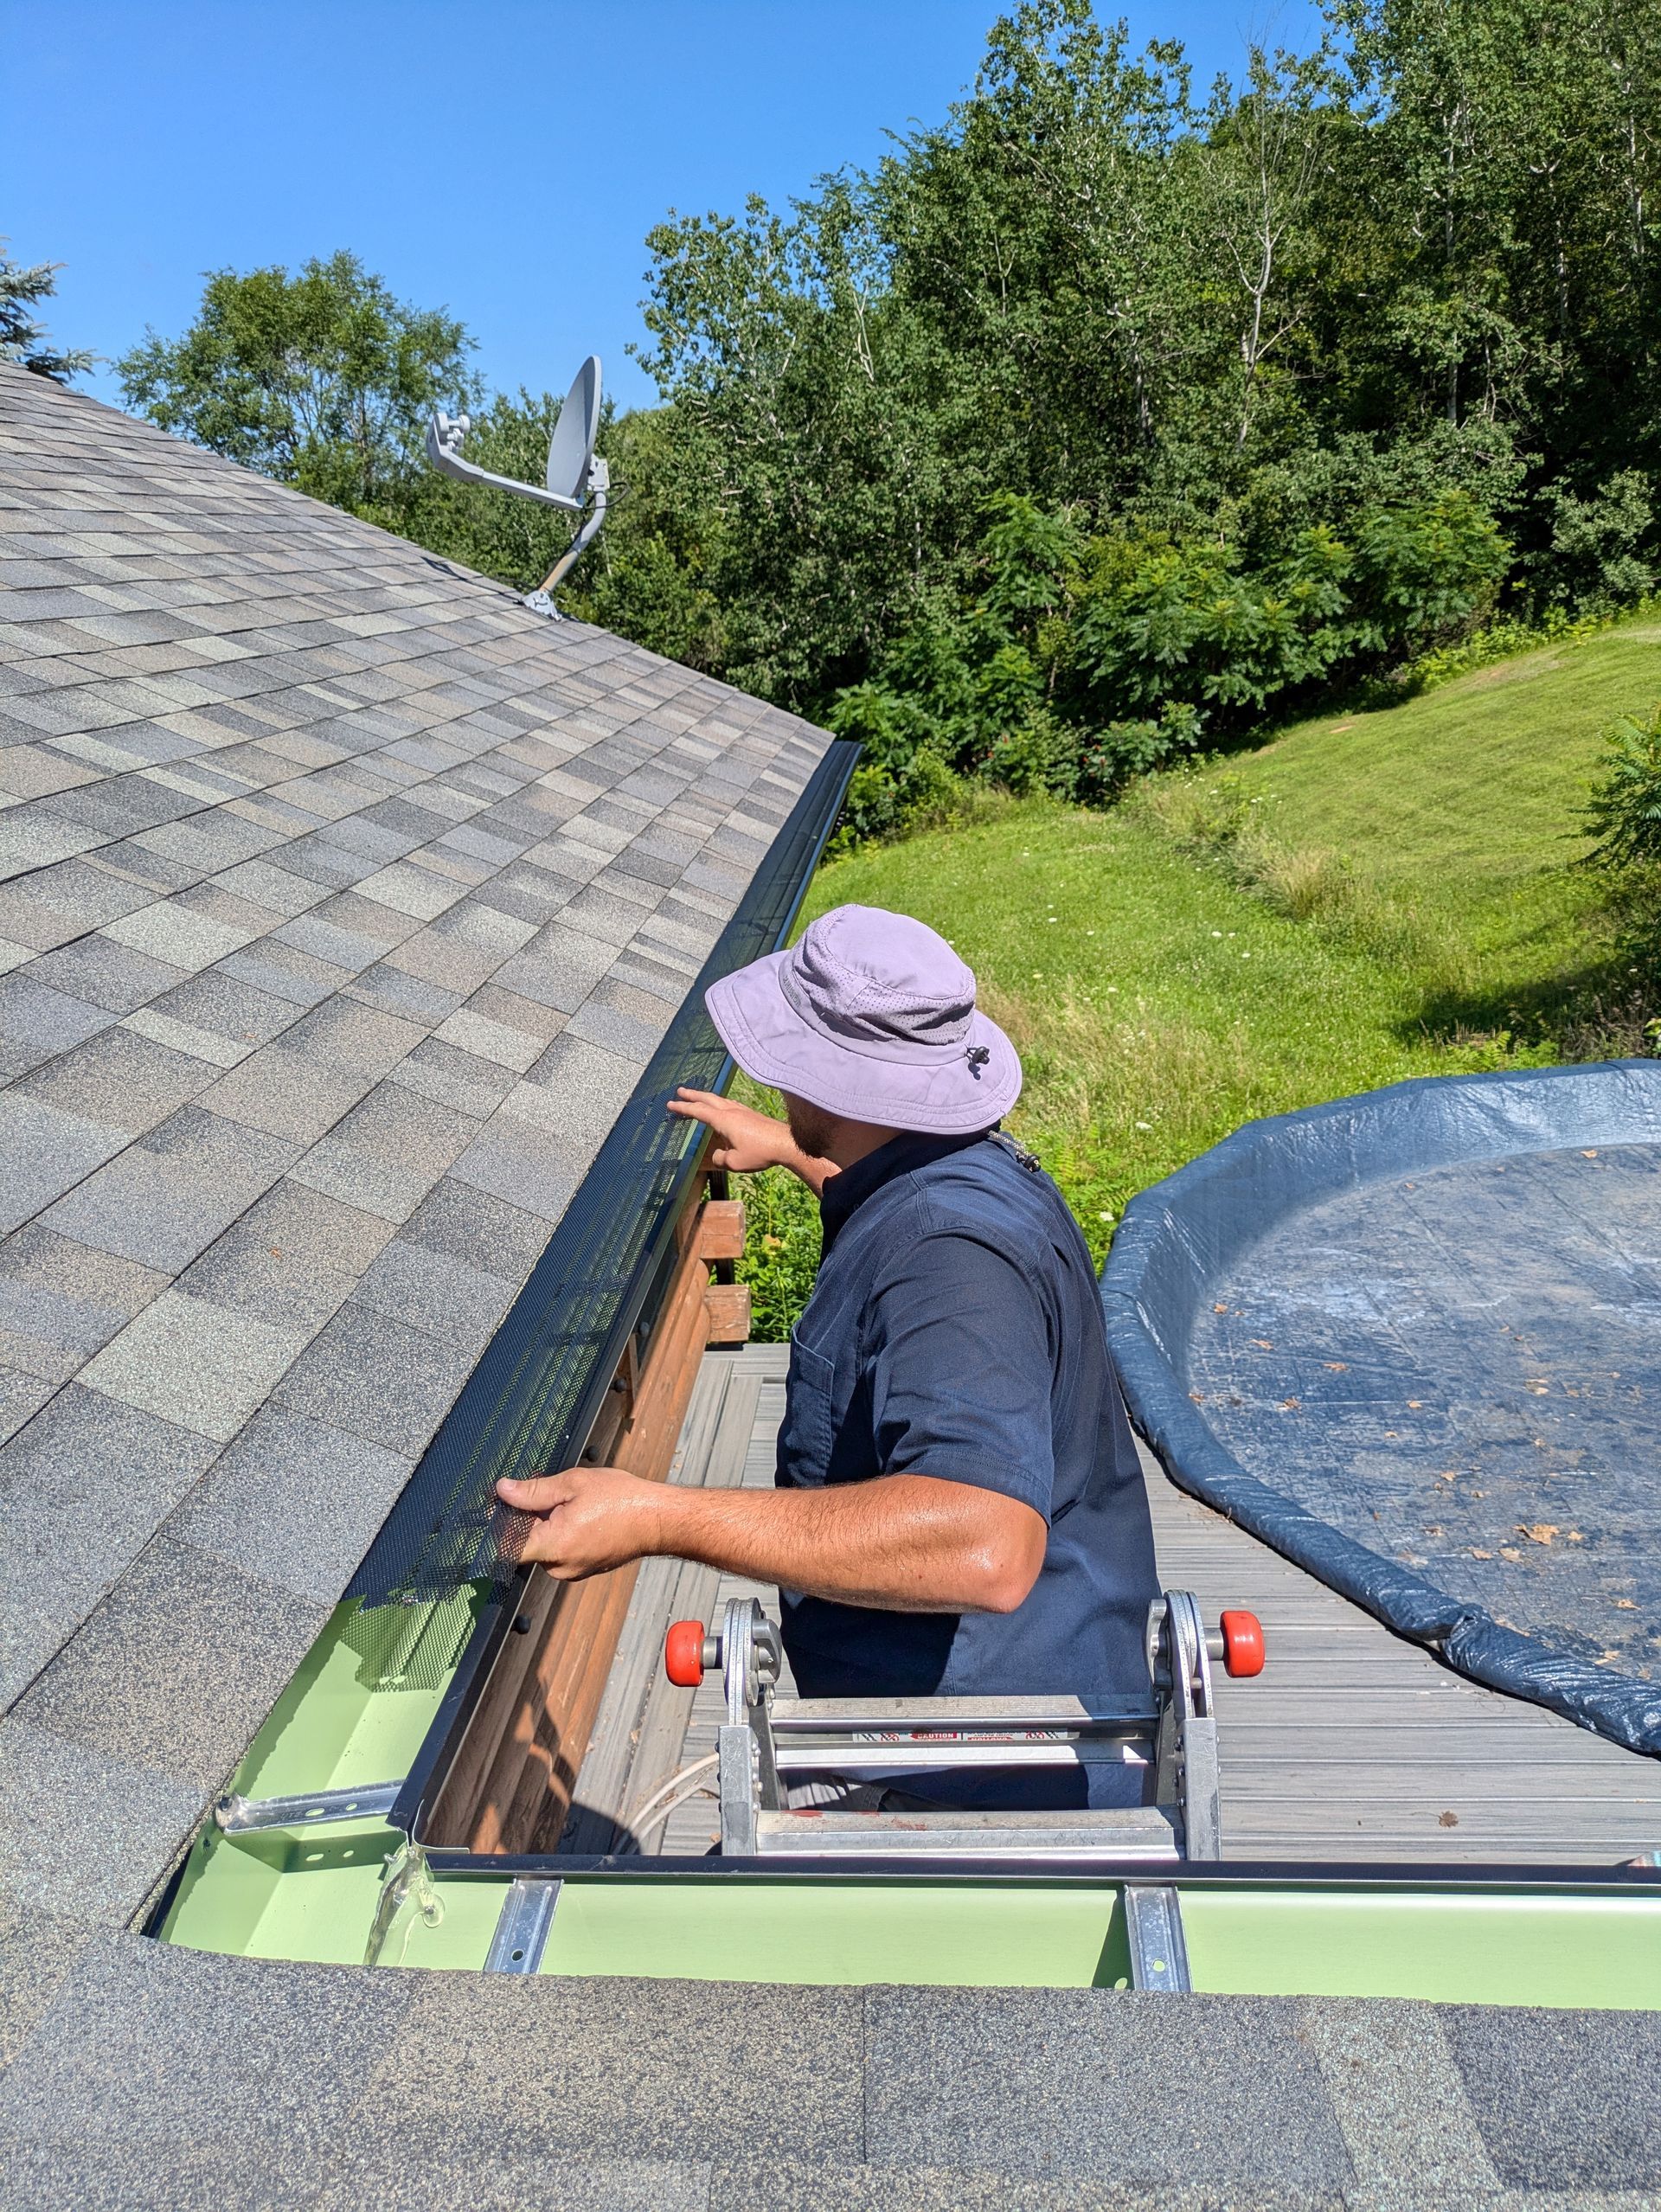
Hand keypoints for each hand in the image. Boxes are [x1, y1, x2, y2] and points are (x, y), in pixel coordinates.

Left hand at [495, 1467, 665, 1579]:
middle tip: (544, 1492)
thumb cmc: (622, 1500)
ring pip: (544, 1546)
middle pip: (526, 1544)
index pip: (506, 1548)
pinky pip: (561, 1551)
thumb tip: (504, 1490)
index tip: (499, 1507)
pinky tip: (580, 1513)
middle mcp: (560, 1567)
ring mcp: (573, 1571)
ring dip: (546, 1524)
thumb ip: (533, 1490)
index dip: (498, 1526)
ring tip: (569, 1501)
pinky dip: (562, 1533)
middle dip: (528, 1518)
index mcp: (553, 1547)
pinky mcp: (584, 1569)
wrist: (658, 1520)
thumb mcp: (573, 1484)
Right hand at [666, 1087, 796, 1174]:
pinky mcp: (751, 1114)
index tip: (670, 1104)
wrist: (786, 1143)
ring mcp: (742, 1110)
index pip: (698, 1111)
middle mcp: (731, 1111)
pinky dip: (720, 1101)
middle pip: (707, 1098)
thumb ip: (720, 1158)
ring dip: (706, 1096)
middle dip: (692, 1094)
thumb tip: (717, 1155)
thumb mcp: (735, 1162)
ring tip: (698, 1096)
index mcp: (723, 1120)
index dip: (682, 1107)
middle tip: (680, 1091)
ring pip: (719, 1099)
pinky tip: (722, 1106)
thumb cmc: (761, 1152)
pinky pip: (730, 1103)